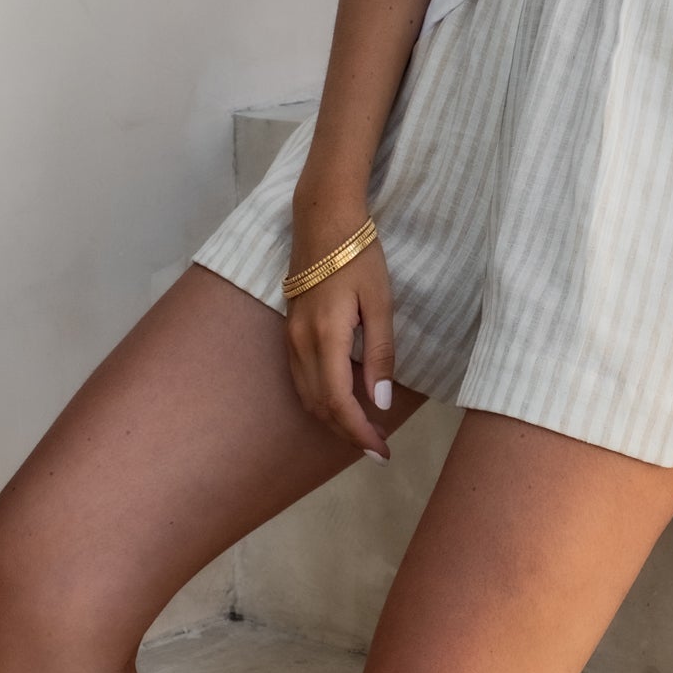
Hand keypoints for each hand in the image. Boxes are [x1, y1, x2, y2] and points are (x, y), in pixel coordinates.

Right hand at [281, 229, 396, 455]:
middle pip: (319, 406)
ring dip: (334, 419)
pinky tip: (344, 401)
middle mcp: (300, 343)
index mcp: (325, 337)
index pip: (338, 402)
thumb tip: (380, 402)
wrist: (323, 221)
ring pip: (307, 397)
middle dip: (348, 433)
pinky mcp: (290, 332)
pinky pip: (302, 380)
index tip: (382, 452)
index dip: (359, 433)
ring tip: (365, 430)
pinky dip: (322, 400)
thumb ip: (380, 353)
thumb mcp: (380, 302)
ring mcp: (290, 338)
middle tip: (379, 448)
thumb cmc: (360, 256)